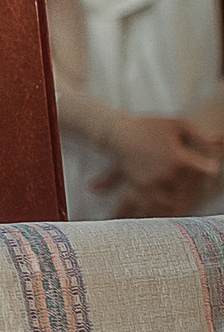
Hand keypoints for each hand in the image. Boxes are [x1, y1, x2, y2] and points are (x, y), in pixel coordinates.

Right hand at [92, 115, 221, 206]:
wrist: (117, 134)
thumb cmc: (150, 126)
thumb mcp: (178, 124)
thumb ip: (201, 135)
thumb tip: (220, 141)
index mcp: (177, 158)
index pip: (204, 170)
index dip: (210, 168)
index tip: (211, 166)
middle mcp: (165, 173)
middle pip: (190, 188)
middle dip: (196, 186)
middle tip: (200, 184)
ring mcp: (151, 183)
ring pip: (172, 200)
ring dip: (179, 200)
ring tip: (183, 200)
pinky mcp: (139, 188)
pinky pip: (154, 204)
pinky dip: (160, 207)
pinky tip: (165, 206)